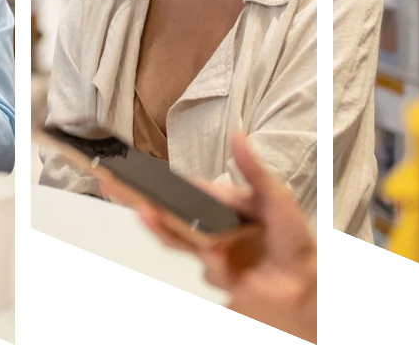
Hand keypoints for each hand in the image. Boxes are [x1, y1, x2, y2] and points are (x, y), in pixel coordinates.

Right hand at [128, 134, 318, 342]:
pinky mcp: (217, 275)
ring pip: (175, 239)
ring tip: (144, 211)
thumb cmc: (291, 238)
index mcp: (216, 203)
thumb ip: (253, 169)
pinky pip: (207, 265)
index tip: (128, 168)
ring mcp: (208, 253)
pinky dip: (212, 257)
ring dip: (158, 226)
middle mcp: (206, 227)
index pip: (179, 189)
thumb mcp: (274, 196)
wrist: (305, 282)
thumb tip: (238, 135)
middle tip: (112, 183)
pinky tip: (217, 251)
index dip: (153, 180)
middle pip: (165, 213)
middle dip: (137, 199)